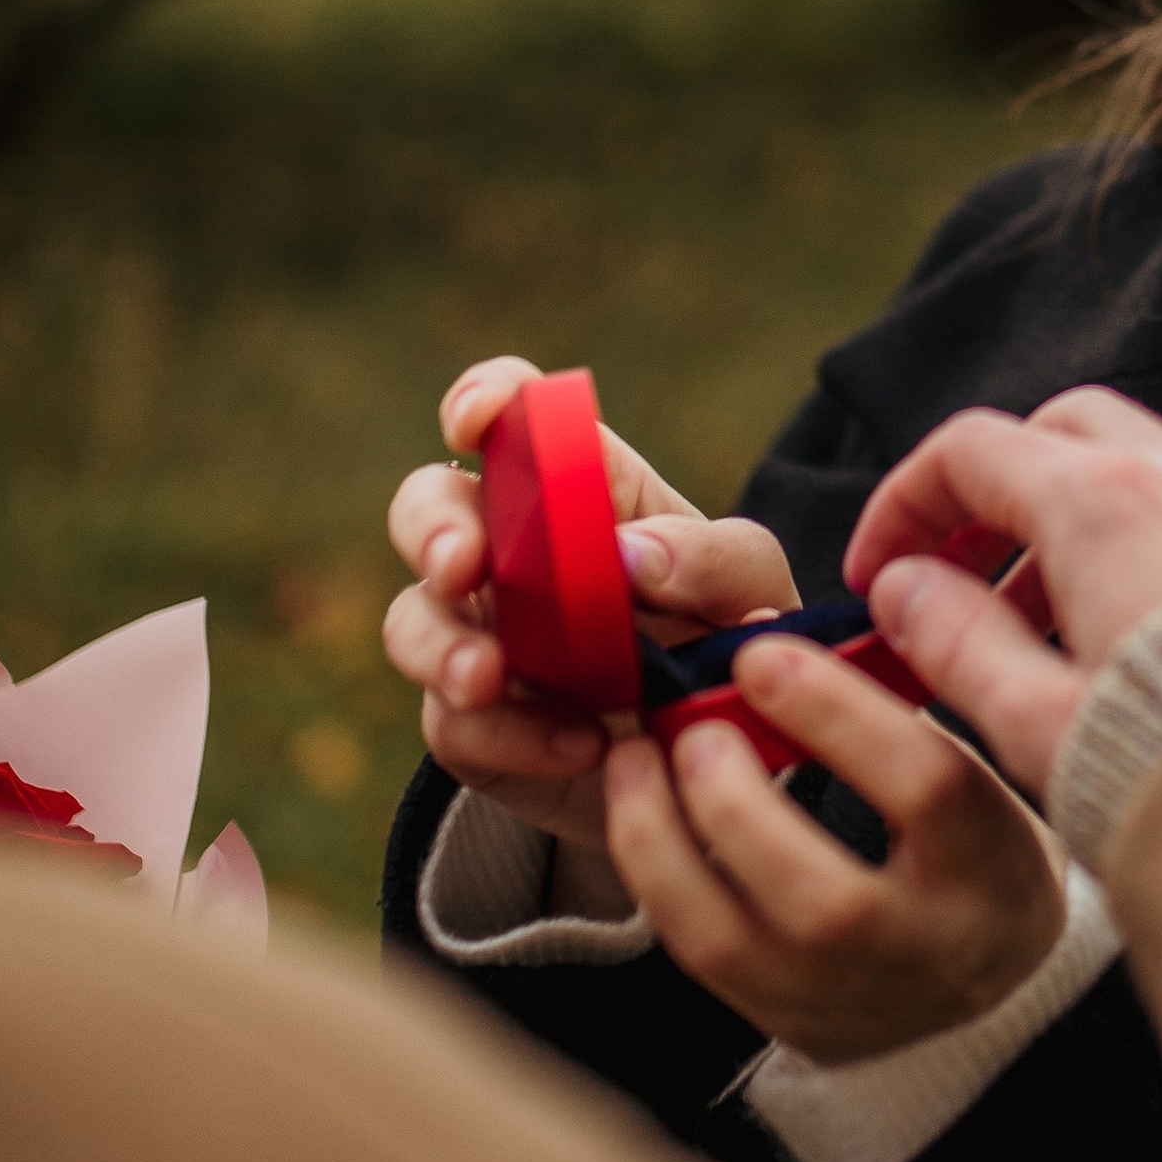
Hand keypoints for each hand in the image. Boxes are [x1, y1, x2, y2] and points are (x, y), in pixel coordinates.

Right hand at [382, 355, 796, 851]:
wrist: (717, 761)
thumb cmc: (728, 637)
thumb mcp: (750, 589)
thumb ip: (712, 558)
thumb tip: (631, 556)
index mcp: (577, 489)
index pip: (511, 417)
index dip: (482, 400)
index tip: (473, 423)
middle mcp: (510, 552)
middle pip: (428, 506)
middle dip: (432, 529)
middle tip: (459, 565)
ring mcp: (482, 638)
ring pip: (411, 620)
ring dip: (440, 645)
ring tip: (487, 678)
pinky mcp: (475, 727)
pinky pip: (455, 724)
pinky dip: (511, 736)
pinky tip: (583, 746)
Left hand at [598, 544, 1066, 1062]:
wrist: (992, 982)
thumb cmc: (973, 839)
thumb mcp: (974, 766)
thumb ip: (898, 701)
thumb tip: (782, 624)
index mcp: (995, 866)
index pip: (924, 787)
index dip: (836, 711)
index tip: (763, 654)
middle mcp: (930, 953)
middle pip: (821, 898)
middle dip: (734, 798)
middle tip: (688, 722)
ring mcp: (852, 1005)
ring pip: (731, 943)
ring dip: (662, 838)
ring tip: (634, 756)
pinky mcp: (790, 1027)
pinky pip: (698, 958)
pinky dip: (653, 875)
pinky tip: (637, 809)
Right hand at [843, 387, 1161, 799]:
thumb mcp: (1035, 720)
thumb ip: (956, 641)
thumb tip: (903, 590)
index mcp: (1106, 507)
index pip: (973, 453)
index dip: (904, 504)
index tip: (875, 572)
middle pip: (1055, 433)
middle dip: (986, 491)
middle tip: (945, 575)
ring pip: (1123, 465)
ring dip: (1052, 520)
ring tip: (1014, 628)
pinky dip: (1118, 541)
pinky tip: (1094, 639)